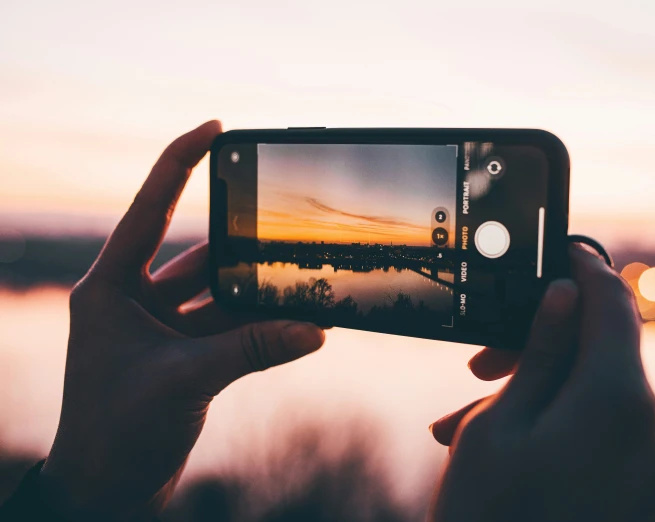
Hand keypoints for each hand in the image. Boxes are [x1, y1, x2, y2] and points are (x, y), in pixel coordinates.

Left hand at [39, 121, 325, 520]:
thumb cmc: (116, 435)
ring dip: (256, 290)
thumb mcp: (186, 381)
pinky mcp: (183, 357)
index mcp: (110, 288)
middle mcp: (133, 301)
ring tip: (298, 274)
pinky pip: (229, 329)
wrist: (106, 494)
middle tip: (279, 216)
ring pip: (218, 294)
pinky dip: (259, 325)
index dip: (181, 163)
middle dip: (239, 241)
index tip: (216, 128)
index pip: (149, 209)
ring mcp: (159, 329)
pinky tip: (294, 318)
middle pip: (195, 253)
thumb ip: (253, 350)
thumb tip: (316, 329)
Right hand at [428, 247, 654, 521]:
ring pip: (600, 390)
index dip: (588, 271)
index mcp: (618, 403)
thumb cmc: (487, 514)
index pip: (613, 307)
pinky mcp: (651, 485)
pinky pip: (610, 427)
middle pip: (604, 351)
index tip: (566, 250)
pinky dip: (564, 419)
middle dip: (543, 345)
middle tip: (480, 363)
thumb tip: (565, 293)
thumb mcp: (500, 422)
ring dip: (543, 389)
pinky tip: (509, 440)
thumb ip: (541, 351)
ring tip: (470, 419)